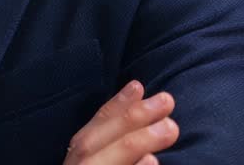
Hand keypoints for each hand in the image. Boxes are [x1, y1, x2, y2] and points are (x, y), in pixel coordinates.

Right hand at [62, 80, 178, 164]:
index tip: (138, 85)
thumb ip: (110, 141)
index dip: (114, 107)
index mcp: (74, 161)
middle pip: (91, 143)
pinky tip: (152, 161)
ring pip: (100, 162)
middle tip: (166, 101)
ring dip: (136, 142)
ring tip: (169, 128)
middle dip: (129, 119)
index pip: (90, 131)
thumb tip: (138, 100)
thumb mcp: (97, 155)